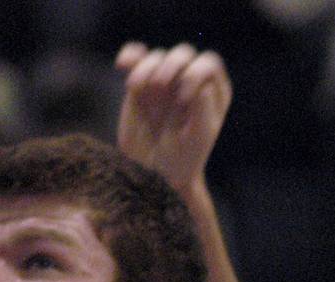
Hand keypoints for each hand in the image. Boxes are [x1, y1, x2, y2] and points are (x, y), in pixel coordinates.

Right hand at [115, 41, 230, 192]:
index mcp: (212, 91)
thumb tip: (198, 81)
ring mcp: (164, 80)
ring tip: (135, 86)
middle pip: (183, 55)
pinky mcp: (141, 83)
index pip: (208, 64)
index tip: (183, 99)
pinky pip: (136, 58)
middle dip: (171, 65)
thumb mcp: (199, 136)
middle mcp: (189, 81)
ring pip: (157, 57)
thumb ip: (203, 107)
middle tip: (160, 85)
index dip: (196, 73)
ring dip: (147, 67)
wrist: (155, 173)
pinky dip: (129, 56)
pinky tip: (122, 64)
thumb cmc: (184, 158)